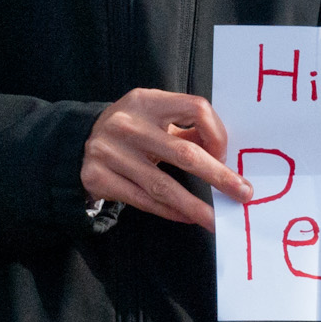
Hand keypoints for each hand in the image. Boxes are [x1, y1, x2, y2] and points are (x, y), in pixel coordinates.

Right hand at [81, 88, 251, 230]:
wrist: (78, 142)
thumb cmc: (132, 129)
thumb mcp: (154, 117)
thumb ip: (186, 129)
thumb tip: (225, 157)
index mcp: (147, 100)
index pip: (195, 108)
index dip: (216, 133)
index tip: (224, 154)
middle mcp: (127, 124)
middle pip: (184, 152)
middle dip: (218, 176)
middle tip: (242, 193)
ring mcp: (110, 151)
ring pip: (163, 185)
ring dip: (194, 206)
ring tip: (215, 220)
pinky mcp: (98, 177)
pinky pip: (143, 200)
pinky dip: (169, 211)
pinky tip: (187, 217)